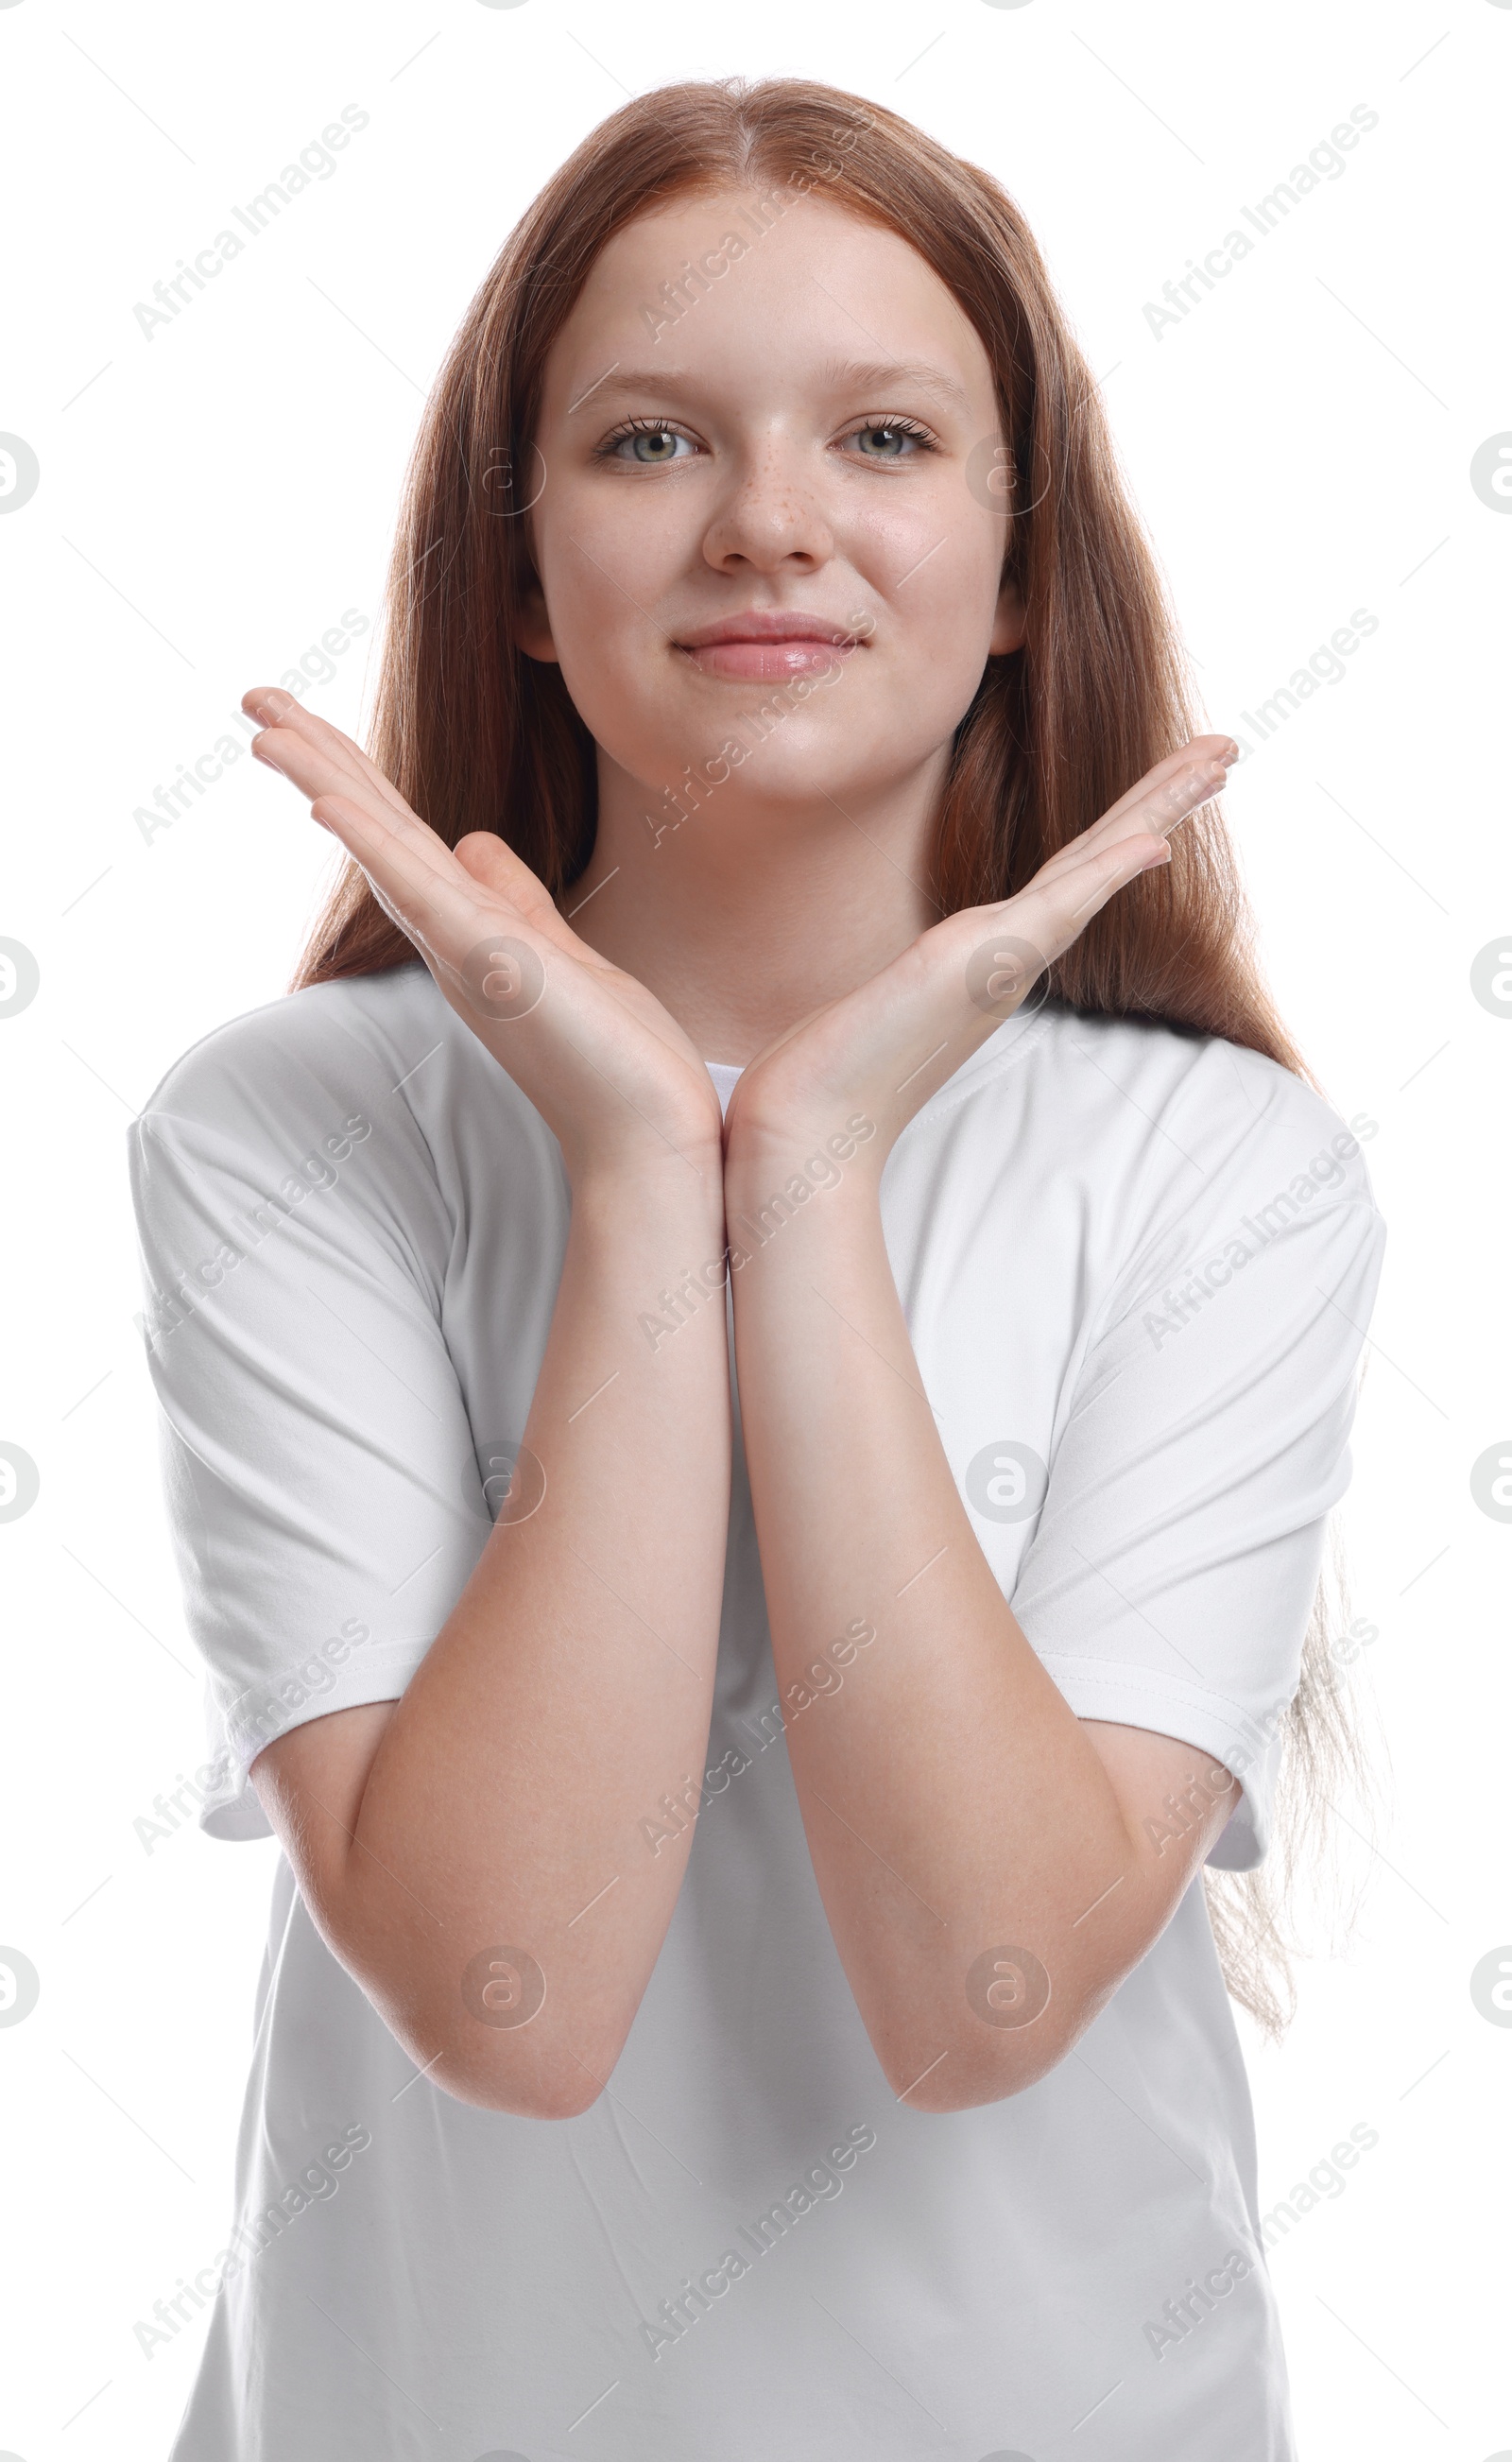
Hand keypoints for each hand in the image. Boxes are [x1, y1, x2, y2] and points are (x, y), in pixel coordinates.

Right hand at [242, 688, 723, 1188]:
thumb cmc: (615, 1058)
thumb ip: (513, 900)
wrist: (648, 1136)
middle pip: (375, 828)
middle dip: (315, 758)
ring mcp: (466, 953)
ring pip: (383, 851)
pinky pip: (421, 898)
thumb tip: (474, 841)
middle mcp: (451, 940)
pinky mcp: (495, 968)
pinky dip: (375, 851)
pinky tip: (328, 806)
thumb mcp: (558, 953)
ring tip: (264, 727)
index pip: (400, 834)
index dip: (350, 773)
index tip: (300, 718)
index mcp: (466, 930)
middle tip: (252, 693)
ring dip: (323, 784)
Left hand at [724, 737, 1238, 1174]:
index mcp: (993, 953)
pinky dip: (1108, 873)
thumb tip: (909, 981)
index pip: (1073, 871)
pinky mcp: (982, 967)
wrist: (809, 1122)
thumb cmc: (831, 1071)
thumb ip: (914, 980)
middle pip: (1104, 856)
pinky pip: (1059, 908)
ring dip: (1160, 809)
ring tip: (1219, 760)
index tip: (1171, 792)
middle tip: (1230, 749)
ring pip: (1097, 867)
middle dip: (1167, 797)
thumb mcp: (883, 999)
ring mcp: (1005, 961)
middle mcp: (1012, 954)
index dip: (1125, 824)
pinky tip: (1155, 843)